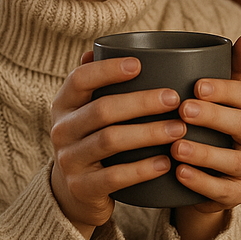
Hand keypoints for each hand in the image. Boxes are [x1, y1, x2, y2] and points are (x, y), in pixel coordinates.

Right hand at [49, 51, 186, 238]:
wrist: (75, 192)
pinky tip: (166, 162)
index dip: (108, 70)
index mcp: (64, 103)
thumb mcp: (87, 109)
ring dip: (148, 133)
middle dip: (141, 102)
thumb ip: (98, 82)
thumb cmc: (93, 138)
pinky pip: (114, 177)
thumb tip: (108, 47)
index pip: (80, 79)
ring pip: (109, 141)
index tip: (139, 64)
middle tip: (175, 98)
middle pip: (102, 110)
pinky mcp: (82, 188)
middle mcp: (61, 130)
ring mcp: (69, 160)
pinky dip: (142, 169)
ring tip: (179, 129)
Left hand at [171, 34, 240, 239]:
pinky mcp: (237, 196)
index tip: (197, 85)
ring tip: (177, 147)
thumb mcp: (215, 95)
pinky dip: (202, 183)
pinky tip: (179, 174)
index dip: (227, 90)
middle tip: (183, 109)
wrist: (200, 174)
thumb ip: (230, 67)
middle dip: (216, 116)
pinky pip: (224, 192)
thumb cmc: (206, 123)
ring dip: (206, 153)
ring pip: (236, 162)